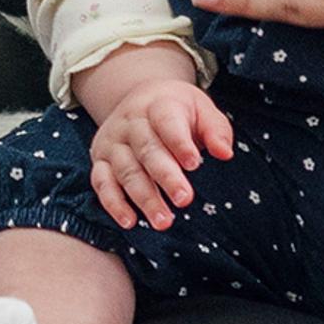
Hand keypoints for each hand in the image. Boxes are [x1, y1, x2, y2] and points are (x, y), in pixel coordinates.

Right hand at [80, 52, 234, 228]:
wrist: (140, 101)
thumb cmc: (178, 111)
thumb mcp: (201, 109)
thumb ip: (215, 130)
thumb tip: (224, 154)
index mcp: (157, 105)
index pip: (167, 122)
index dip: (179, 143)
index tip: (195, 164)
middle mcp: (130, 123)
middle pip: (147, 150)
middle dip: (166, 177)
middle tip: (185, 200)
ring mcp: (112, 143)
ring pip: (126, 171)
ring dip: (144, 198)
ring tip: (163, 221)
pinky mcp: (99, 161)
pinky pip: (101, 183)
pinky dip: (114, 204)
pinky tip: (130, 222)